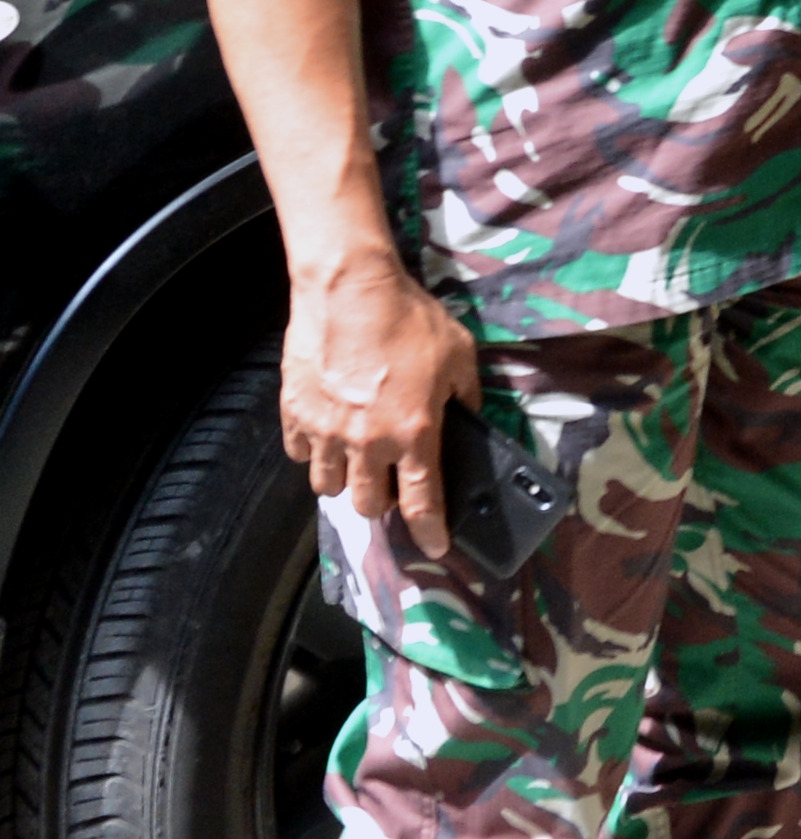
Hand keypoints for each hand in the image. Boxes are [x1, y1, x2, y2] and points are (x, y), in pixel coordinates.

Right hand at [276, 253, 479, 558]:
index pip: (422, 502)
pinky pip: (299, 453)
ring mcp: (324, 431)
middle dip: (381, 504)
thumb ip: (466, 397)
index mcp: (414, 433)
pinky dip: (312, 453)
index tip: (433, 549)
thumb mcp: (460, 356)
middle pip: (367, 504)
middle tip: (390, 486)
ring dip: (344, 482)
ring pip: (327, 486)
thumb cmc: (411, 319)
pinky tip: (325, 434)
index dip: (429, 532)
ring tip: (355, 463)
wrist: (350, 289)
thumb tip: (470, 420)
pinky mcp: (294, 413)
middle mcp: (367, 442)